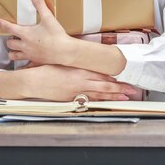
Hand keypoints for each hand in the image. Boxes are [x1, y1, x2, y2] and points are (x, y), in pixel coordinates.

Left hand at [0, 0, 74, 65]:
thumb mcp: (48, 17)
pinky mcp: (35, 62)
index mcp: (26, 34)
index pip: (9, 27)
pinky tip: (26, 61)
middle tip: (12, 37)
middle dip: (9, 40)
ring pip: (13, 56)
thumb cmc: (56, 35)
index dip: (1, 24)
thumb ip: (40, 4)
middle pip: (9, 43)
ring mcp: (29, 55)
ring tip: (16, 48)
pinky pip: (25, 65)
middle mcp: (25, 45)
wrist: (65, 52)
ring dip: (13, 52)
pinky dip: (23, 63)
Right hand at [21, 65, 136, 100]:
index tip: (122, 77)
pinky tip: (106, 102)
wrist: (34, 81)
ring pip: (99, 95)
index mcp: (79, 70)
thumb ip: (76, 64)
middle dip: (119, 88)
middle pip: (104, 85)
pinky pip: (88, 100)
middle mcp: (80, 81)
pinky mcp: (71, 99)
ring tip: (124, 97)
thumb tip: (86, 64)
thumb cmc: (45, 70)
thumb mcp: (63, 63)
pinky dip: (99, 101)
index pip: (100, 74)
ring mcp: (76, 91)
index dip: (113, 77)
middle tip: (131, 90)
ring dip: (113, 96)